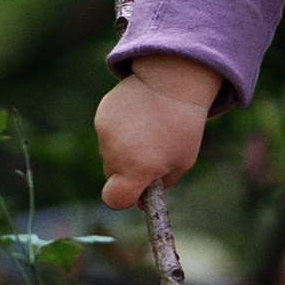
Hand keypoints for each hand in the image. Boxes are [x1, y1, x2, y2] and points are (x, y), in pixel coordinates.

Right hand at [94, 53, 220, 208]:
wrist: (173, 82)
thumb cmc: (183, 127)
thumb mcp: (182, 162)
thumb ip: (161, 185)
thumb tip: (140, 202)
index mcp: (137, 170)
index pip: (114, 199)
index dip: (125, 198)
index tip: (138, 190)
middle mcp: (116, 155)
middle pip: (113, 176)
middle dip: (128, 172)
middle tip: (152, 152)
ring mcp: (105, 134)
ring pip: (110, 154)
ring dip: (124, 149)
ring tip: (148, 129)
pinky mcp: (101, 116)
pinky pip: (107, 134)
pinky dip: (119, 130)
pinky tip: (139, 116)